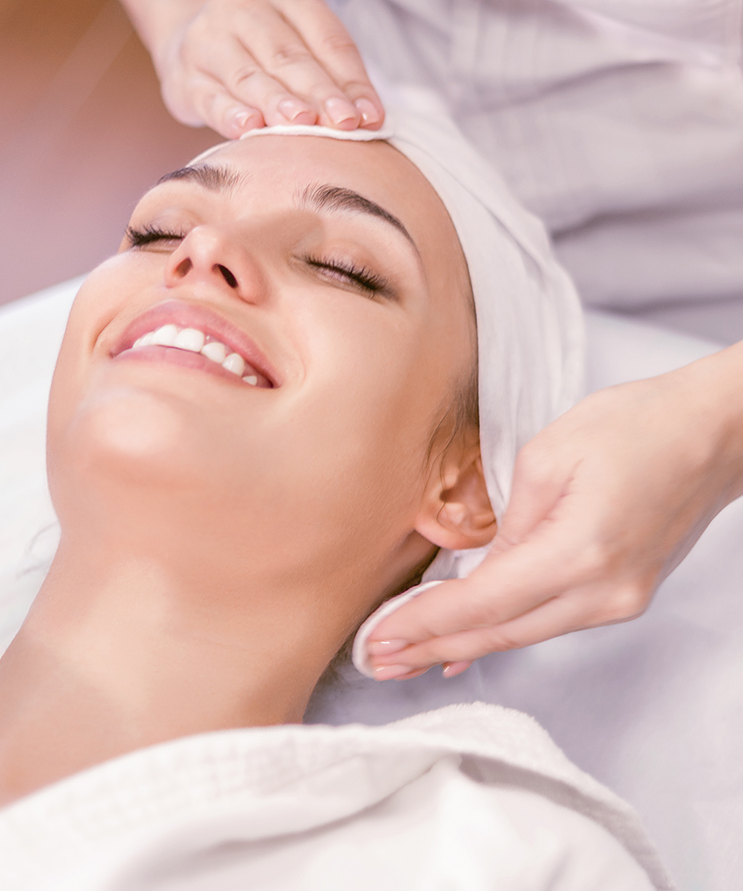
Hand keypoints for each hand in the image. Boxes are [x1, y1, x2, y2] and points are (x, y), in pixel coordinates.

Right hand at [154, 0, 384, 138]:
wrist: (190, 48)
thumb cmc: (259, 54)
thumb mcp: (298, 49)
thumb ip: (331, 78)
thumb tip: (370, 118)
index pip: (326, 38)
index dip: (351, 80)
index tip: (369, 117)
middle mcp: (242, 5)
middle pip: (289, 56)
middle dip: (320, 93)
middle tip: (343, 123)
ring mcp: (208, 39)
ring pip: (250, 76)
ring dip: (278, 103)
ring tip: (303, 125)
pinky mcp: (185, 76)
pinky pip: (211, 97)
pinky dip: (232, 115)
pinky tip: (249, 129)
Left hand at [366, 357, 742, 679]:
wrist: (712, 433)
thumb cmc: (635, 427)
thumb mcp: (548, 457)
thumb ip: (507, 522)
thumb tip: (483, 567)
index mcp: (577, 554)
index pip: (480, 603)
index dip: (423, 624)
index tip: (378, 637)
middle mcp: (601, 594)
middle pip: (497, 633)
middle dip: (430, 649)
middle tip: (377, 660)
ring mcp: (617, 601)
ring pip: (520, 635)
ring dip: (459, 647)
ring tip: (405, 658)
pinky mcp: (621, 596)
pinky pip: (547, 624)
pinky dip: (499, 634)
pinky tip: (463, 652)